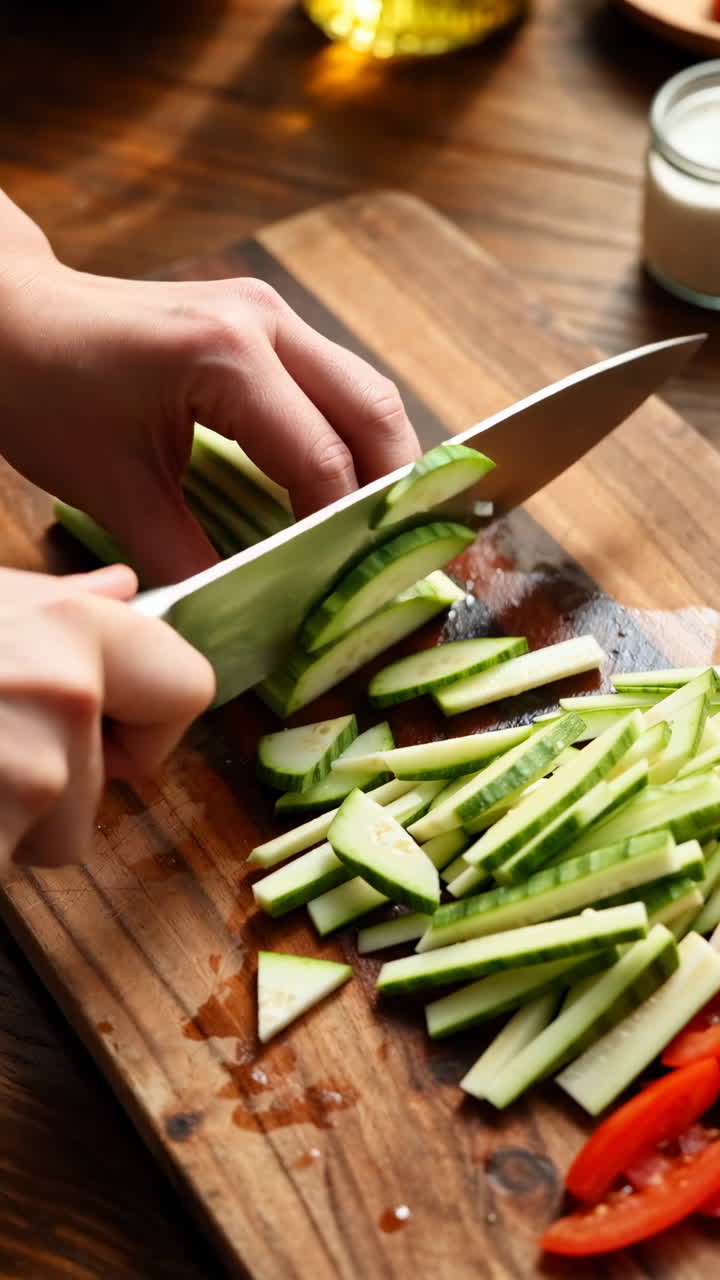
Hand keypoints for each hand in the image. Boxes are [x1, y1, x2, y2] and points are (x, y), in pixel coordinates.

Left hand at [0, 194, 420, 584]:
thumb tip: (243, 618)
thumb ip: (184, 557)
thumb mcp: (112, 489)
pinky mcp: (260, 322)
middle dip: (395, 489)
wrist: (9, 318)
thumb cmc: (43, 390)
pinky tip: (342, 484)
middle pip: (374, 411)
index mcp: (227, 358)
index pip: (323, 459)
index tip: (349, 586)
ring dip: (381, 459)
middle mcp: (264, 322)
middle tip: (393, 557)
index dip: (343, 531)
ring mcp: (267, 313)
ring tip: (377, 528)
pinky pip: (333, 382)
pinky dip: (350, 435)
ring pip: (364, 391)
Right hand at [0, 563, 213, 871]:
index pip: (189, 686)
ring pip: (58, 833)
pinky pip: (14, 861)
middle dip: (59, 781)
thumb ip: (54, 602)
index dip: (144, 717)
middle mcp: (67, 695)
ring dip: (11, 820)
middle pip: (114, 775)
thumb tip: (119, 590)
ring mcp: (35, 776)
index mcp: (67, 625)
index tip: (96, 717)